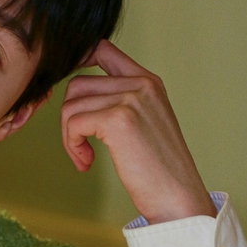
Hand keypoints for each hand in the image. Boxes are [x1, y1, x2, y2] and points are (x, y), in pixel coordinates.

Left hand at [60, 40, 215, 223]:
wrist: (177, 197)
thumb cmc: (158, 170)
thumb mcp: (144, 124)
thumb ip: (121, 103)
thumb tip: (79, 96)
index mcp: (148, 81)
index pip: (102, 50)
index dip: (76, 66)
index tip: (71, 98)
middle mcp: (141, 83)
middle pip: (77, 84)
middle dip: (69, 118)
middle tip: (79, 146)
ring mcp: (131, 99)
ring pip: (71, 106)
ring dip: (69, 137)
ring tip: (84, 158)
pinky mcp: (118, 119)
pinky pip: (74, 123)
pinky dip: (72, 146)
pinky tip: (86, 162)